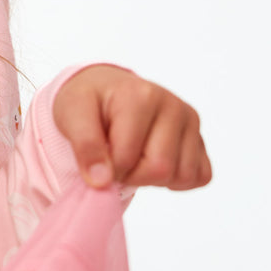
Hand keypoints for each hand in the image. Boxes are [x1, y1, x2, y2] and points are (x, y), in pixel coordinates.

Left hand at [53, 64, 211, 190]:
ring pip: (183, 175)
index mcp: (141, 96)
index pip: (127, 158)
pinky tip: (152, 162)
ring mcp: (190, 122)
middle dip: (132, 175)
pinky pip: (200, 177)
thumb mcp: (71, 114)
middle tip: (115, 159)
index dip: (107, 168)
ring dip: (153, 179)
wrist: (103, 89)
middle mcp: (173, 106)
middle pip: (160, 169)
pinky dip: (175, 181)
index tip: (97, 155)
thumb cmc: (87, 102)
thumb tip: (102, 181)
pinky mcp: (199, 138)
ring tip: (133, 158)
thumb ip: (85, 145)